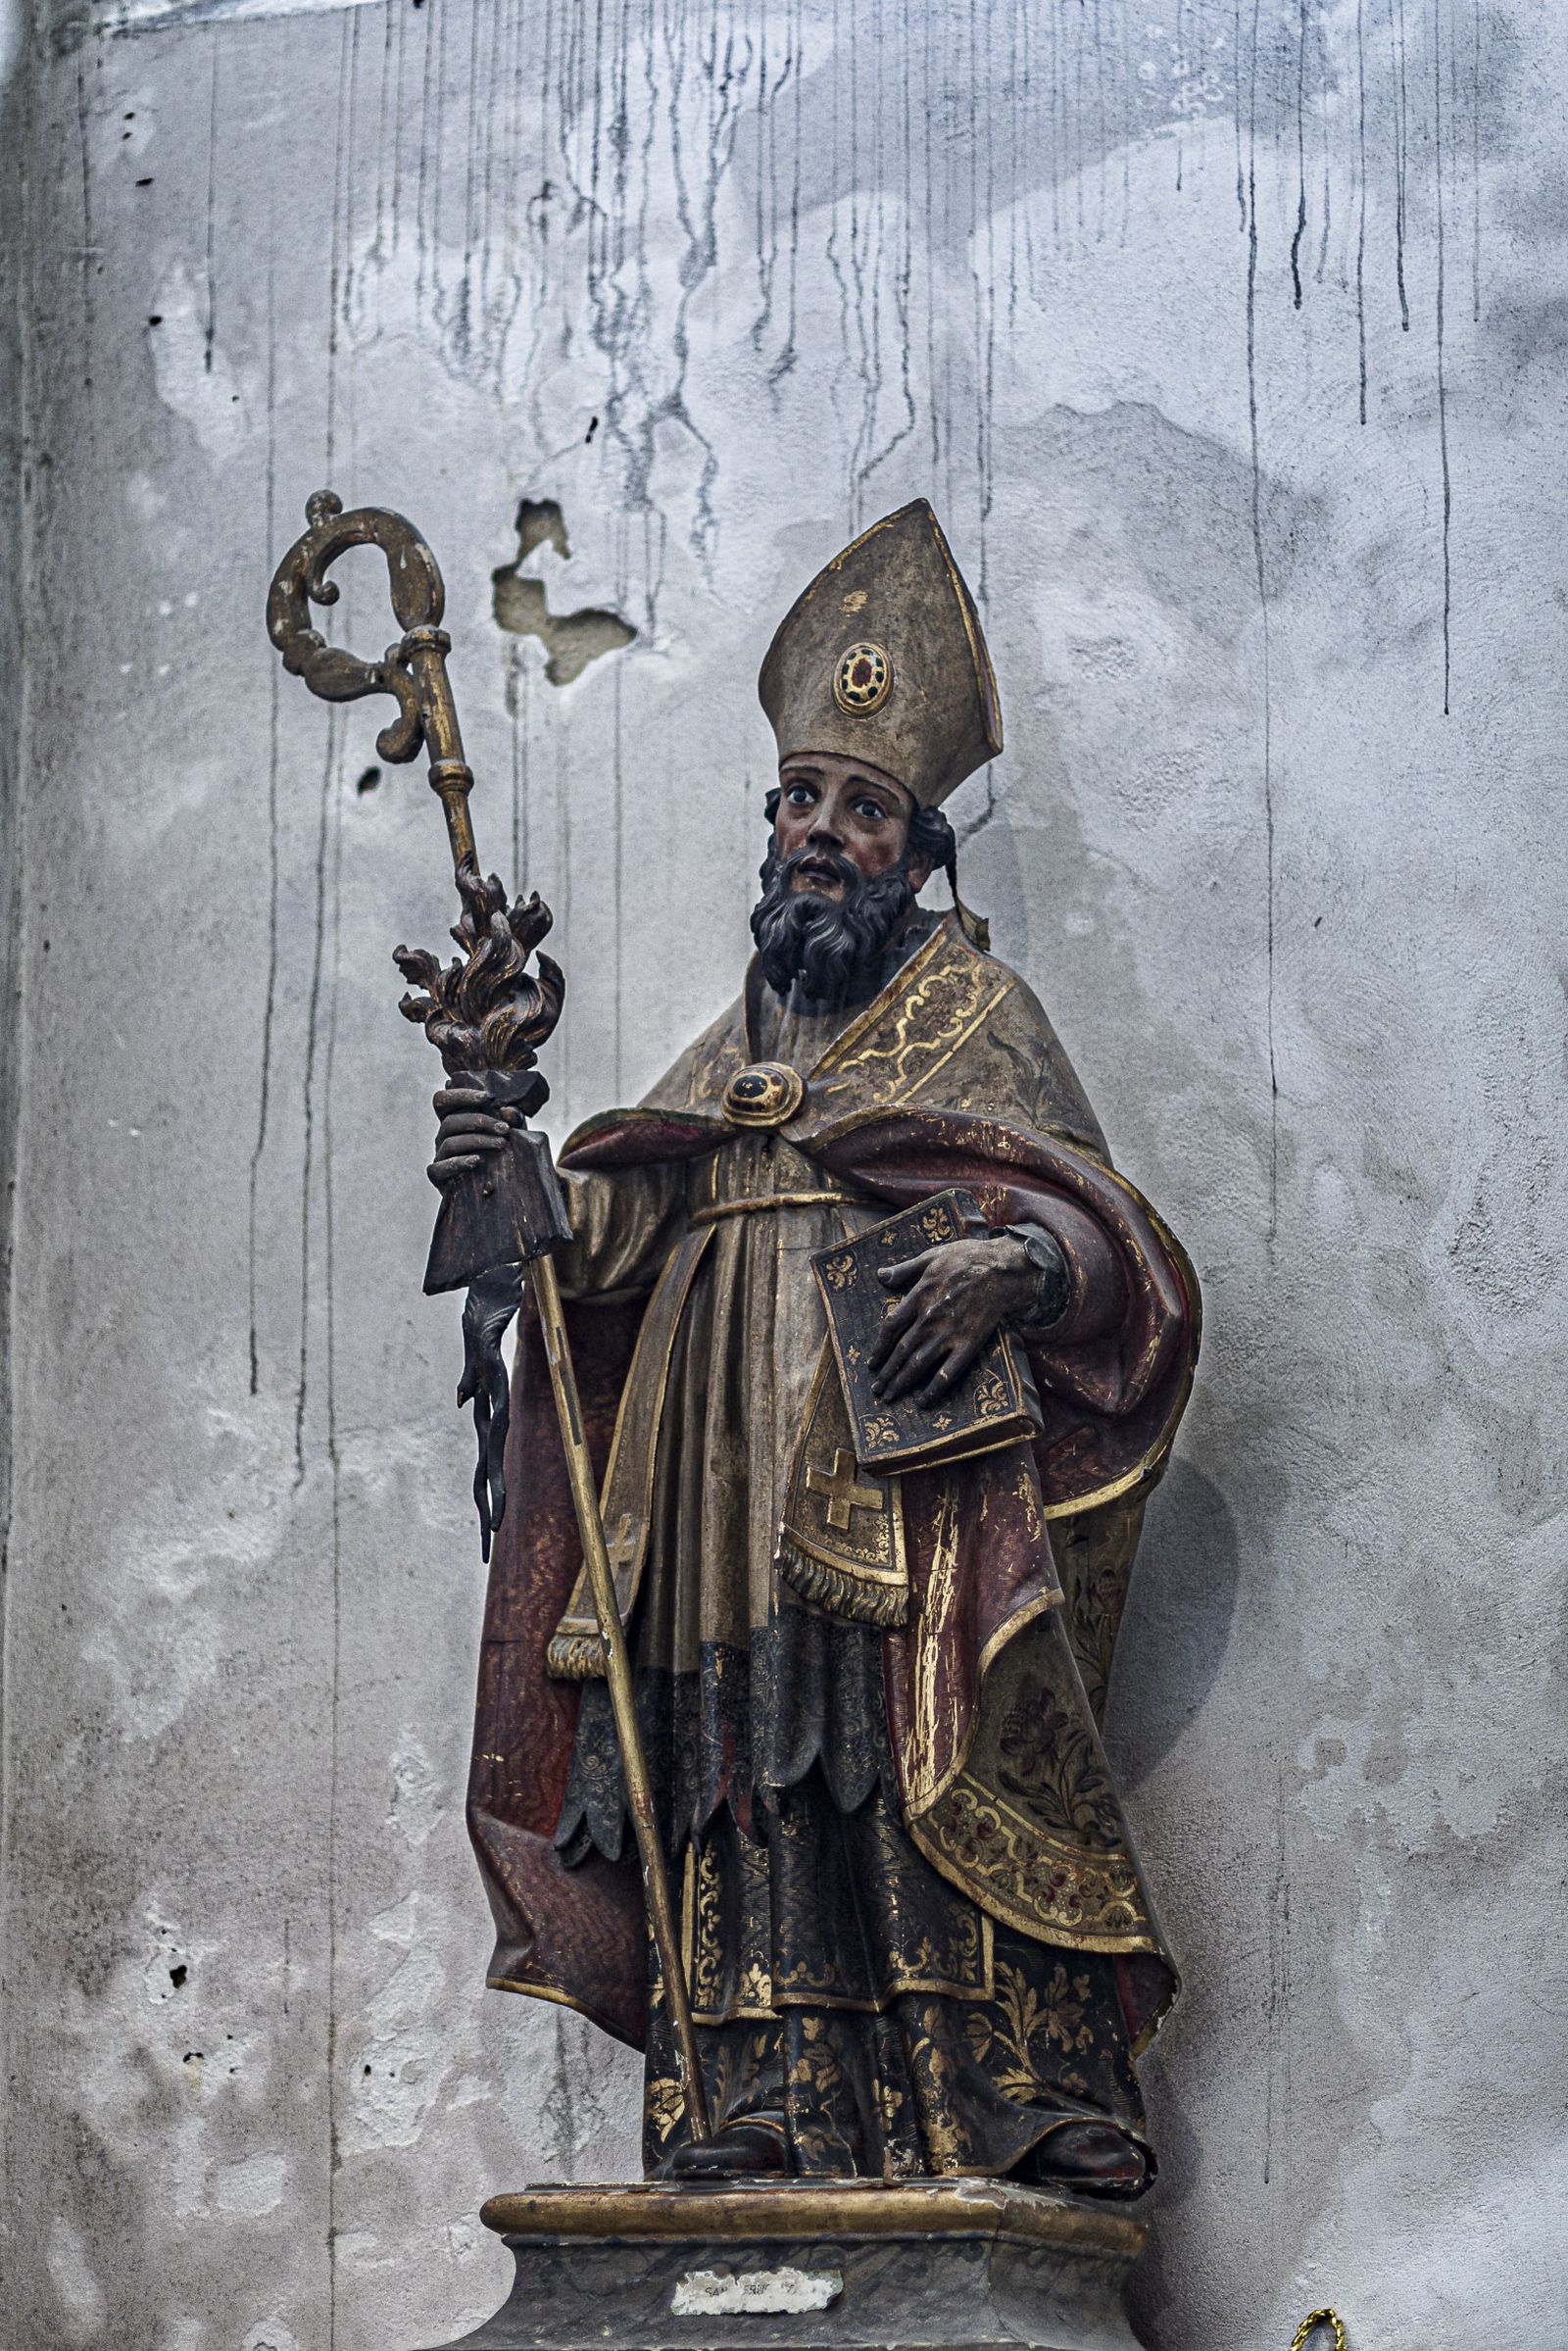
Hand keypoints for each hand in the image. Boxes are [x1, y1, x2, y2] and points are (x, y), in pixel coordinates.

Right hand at [428, 1086, 517, 1188]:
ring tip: (500, 1144)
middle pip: (449, 1121)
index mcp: (455, 1120)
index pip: (444, 1100)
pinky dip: (458, 1163)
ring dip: (477, 1141)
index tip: (488, 1097)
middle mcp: (443, 1136)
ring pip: (449, 1142)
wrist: (500, 1191)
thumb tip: (508, 1111)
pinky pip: (439, 1168)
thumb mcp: (511, 1134)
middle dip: (479, 1121)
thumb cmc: (503, 1154)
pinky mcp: (438, 1177)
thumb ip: (510, 1120)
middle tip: (504, 1129)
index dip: (461, 1095)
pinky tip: (477, 1161)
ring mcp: (440, 1156)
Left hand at [869, 1234, 1039, 1407]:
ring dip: (901, 1382)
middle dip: (887, 1372)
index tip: (872, 1362)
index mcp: (919, 1296)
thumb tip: (880, 1275)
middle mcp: (929, 1319)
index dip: (879, 1347)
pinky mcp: (968, 1344)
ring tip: (890, 1396)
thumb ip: (904, 1269)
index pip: (891, 1327)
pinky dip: (933, 1389)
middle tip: (877, 1388)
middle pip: (901, 1351)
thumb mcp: (932, 1257)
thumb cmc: (968, 1257)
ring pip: (918, 1364)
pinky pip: (948, 1373)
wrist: (1004, 1269)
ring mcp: (949, 1333)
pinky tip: (923, 1402)